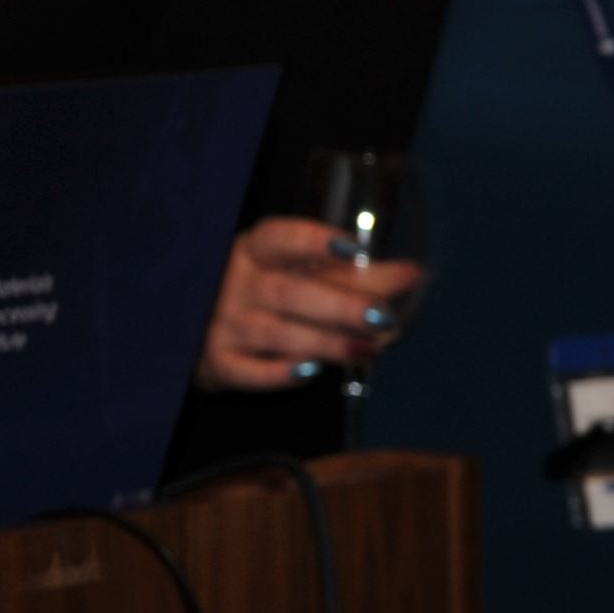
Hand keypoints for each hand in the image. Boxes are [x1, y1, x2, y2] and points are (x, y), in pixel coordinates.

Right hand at [196, 217, 423, 392]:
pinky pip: (247, 371)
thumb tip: (412, 273)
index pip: (279, 238)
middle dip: (339, 305)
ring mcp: (223, 324)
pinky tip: (310, 372)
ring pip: (275, 333)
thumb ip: (356, 276)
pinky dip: (279, 374)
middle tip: (383, 316)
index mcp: (254, 251)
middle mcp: (235, 283)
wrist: (201, 328)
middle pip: (287, 291)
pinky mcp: (218, 361)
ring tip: (368, 349)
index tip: (353, 248)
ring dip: (326, 343)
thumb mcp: (301, 273)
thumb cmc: (266, 294)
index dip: (314, 241)